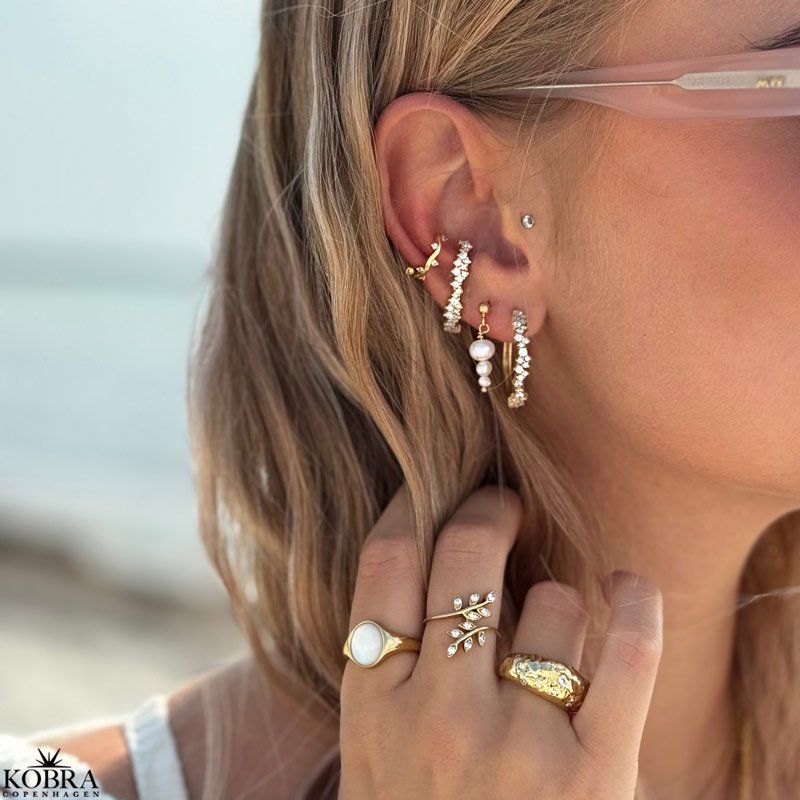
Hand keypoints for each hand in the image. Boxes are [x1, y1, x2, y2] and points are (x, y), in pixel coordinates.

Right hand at [339, 483, 662, 798]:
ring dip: (557, 603)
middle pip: (465, 555)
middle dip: (488, 512)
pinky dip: (636, 603)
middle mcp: (439, 714)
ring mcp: (517, 744)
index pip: (386, 560)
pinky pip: (627, 653)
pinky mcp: (594, 775)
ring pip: (554, 602)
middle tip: (501, 507)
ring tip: (548, 638)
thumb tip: (449, 552)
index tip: (437, 490)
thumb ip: (397, 666)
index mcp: (375, 705)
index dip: (414, 504)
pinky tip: (629, 584)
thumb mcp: (374, 752)